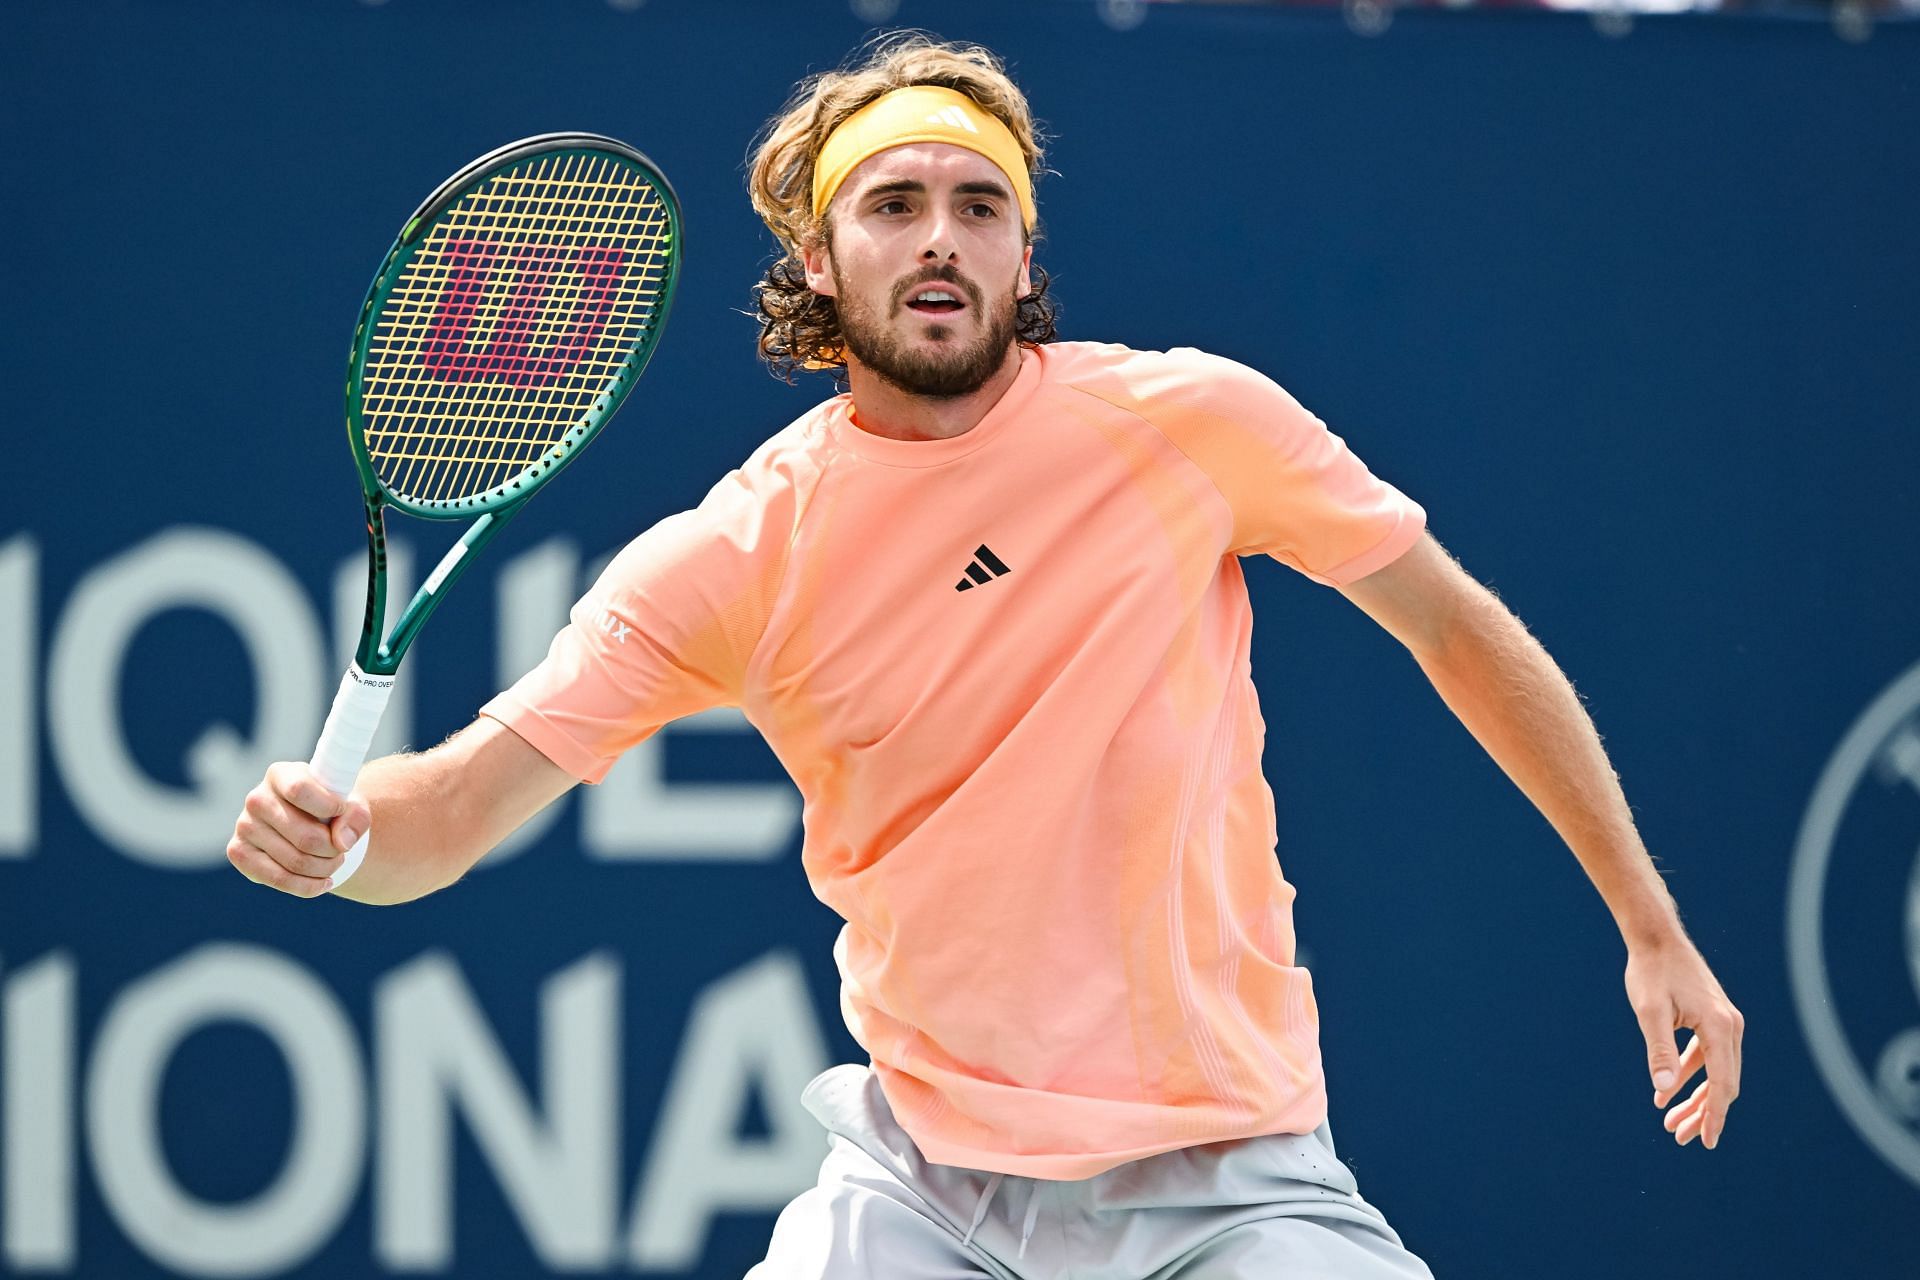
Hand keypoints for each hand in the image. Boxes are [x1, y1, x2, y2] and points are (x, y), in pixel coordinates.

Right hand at [227, 763, 368, 897]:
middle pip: (306, 837)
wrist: (308, 824)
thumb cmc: (330, 808)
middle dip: (334, 850)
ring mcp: (244, 826)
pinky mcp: (239, 853)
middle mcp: (257, 798)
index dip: (329, 806)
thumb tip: (342, 842)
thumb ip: (356, 815)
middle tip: (343, 849)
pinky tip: (323, 882)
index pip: (300, 790)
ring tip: (335, 862)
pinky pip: (279, 879)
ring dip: (325, 869)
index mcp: (280, 774)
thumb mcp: (350, 804)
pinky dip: (309, 886)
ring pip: (296, 861)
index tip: (343, 811)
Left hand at [1625, 936, 1743, 1148]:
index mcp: (1721, 1027)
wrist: (1656, 937)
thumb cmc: (1651, 971)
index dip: (1714, 1116)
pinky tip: (1665, 1090)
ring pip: (1715, 1072)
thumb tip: (1662, 1088)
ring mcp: (1724, 1022)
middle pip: (1723, 1083)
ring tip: (1670, 1122)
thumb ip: (1658, 1050)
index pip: (1722, 1084)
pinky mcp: (1713, 1018)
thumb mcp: (1650, 1011)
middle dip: (1703, 1113)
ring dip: (1695, 1097)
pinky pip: (1705, 1056)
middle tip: (1680, 1138)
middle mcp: (1731, 1026)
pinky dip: (1688, 1074)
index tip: (1707, 1141)